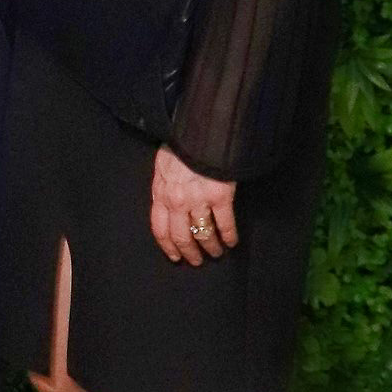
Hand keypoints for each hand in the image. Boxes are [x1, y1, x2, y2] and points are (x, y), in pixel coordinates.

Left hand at [151, 145, 235, 264]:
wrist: (202, 130)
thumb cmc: (182, 144)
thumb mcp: (163, 164)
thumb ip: (163, 184)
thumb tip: (164, 198)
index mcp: (161, 193)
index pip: (160, 228)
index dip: (168, 246)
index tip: (175, 257)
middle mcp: (177, 201)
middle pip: (181, 236)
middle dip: (189, 253)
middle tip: (197, 261)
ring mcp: (199, 200)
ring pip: (203, 233)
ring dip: (210, 247)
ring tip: (216, 253)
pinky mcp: (220, 197)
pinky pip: (224, 224)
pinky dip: (229, 236)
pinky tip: (232, 242)